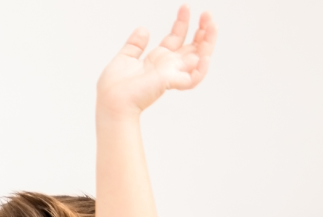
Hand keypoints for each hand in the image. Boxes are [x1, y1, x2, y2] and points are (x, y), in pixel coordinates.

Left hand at [96, 5, 216, 116]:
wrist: (111, 101)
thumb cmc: (114, 86)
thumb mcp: (125, 58)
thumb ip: (135, 45)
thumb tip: (143, 29)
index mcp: (158, 59)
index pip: (176, 38)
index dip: (182, 23)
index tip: (185, 7)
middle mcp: (168, 66)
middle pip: (193, 46)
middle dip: (202, 30)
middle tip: (207, 14)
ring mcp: (172, 74)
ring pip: (199, 58)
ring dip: (208, 42)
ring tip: (211, 25)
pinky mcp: (172, 82)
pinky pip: (194, 78)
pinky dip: (202, 68)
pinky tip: (205, 55)